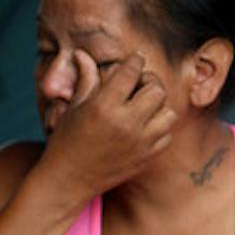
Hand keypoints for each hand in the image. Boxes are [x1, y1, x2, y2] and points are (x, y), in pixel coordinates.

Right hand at [37, 49, 174, 198]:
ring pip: (168, 112)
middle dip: (149, 81)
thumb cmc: (66, 141)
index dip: (134, 60)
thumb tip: (81, 53)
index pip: (131, 71)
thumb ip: (86, 79)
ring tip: (142, 107)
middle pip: (157, 89)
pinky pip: (166, 135)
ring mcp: (139, 142)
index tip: (134, 60)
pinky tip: (143, 127)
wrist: (67, 181)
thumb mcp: (74, 107)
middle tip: (137, 85)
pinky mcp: (146, 157)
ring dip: (157, 105)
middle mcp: (126, 123)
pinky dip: (158, 128)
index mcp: (104, 106)